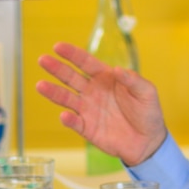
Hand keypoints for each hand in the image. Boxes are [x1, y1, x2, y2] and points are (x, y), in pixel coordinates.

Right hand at [35, 42, 167, 166]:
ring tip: (41, 85)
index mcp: (105, 78)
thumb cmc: (147, 113)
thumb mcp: (147, 92)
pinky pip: (75, 123)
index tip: (58, 47)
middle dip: (56, 68)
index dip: (72, 54)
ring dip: (53, 92)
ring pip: (66, 99)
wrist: (148, 141)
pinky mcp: (87, 128)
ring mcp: (88, 110)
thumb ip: (133, 80)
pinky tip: (64, 116)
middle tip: (43, 60)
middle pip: (70, 77)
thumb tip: (118, 69)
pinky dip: (69, 120)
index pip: (85, 62)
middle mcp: (92, 91)